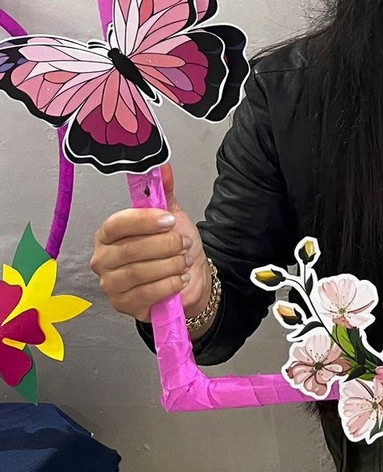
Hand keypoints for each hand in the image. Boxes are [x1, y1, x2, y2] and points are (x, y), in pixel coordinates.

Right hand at [90, 164, 211, 323]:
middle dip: (165, 245)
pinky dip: (169, 284)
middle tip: (184, 243)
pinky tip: (179, 278)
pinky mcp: (124, 305)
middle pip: (129, 250)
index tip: (170, 220)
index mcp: (109, 234)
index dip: (144, 221)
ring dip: (170, 265)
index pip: (116, 224)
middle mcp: (103, 259)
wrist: (188, 277)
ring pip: (138, 273)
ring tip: (184, 260)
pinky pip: (146, 294)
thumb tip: (163, 166)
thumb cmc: (174, 247)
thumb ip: (164, 192)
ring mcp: (111, 284)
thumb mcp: (172, 216)